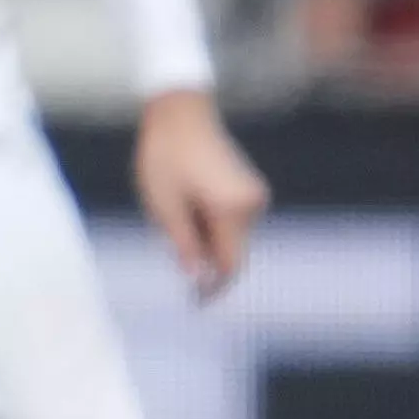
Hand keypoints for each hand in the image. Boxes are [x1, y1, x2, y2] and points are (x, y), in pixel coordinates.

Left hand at [136, 89, 268, 298]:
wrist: (180, 114)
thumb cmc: (164, 158)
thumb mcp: (164, 207)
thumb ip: (183, 244)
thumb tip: (196, 279)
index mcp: (233, 210)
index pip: (230, 264)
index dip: (215, 288)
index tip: (195, 304)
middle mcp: (252, 205)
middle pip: (232, 251)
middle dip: (205, 261)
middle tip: (172, 253)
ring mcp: (254, 195)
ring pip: (230, 235)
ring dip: (205, 240)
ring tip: (172, 211)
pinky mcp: (248, 187)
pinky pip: (230, 219)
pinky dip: (210, 224)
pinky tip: (185, 204)